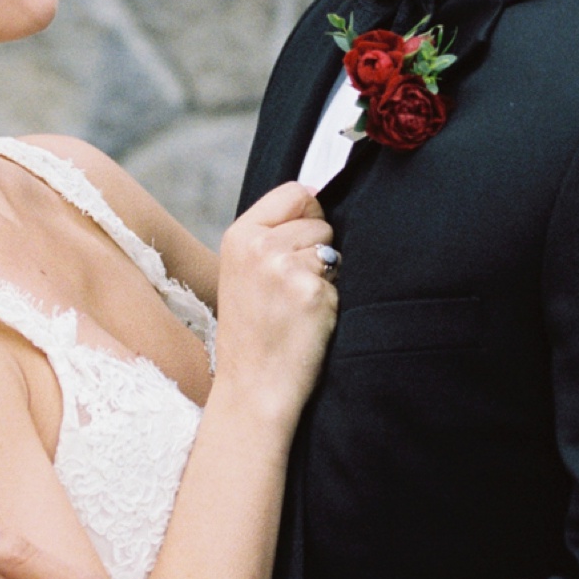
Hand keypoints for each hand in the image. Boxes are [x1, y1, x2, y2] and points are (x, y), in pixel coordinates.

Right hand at [214, 180, 338, 436]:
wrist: (252, 386)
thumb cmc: (252, 332)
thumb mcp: (243, 271)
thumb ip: (271, 234)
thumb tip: (315, 195)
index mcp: (239, 235)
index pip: (294, 191)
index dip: (307, 213)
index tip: (298, 245)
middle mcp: (260, 246)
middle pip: (318, 220)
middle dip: (314, 250)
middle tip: (288, 290)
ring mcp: (285, 268)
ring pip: (332, 249)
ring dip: (324, 275)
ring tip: (296, 305)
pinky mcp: (312, 292)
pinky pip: (339, 281)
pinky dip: (331, 300)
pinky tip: (307, 321)